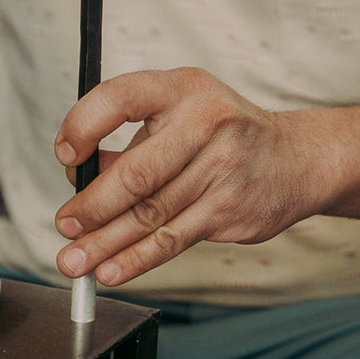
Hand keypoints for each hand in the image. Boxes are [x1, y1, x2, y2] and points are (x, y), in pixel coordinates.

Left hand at [53, 67, 325, 285]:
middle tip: (64, 225)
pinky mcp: (229, 209)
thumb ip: (133, 142)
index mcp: (182, 88)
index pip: (120, 97)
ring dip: (105, 243)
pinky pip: (172, 239)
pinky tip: (111, 270)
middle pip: (136, 172)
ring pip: (150, 214)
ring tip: (74, 260)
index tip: (65, 155)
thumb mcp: (181, 114)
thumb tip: (78, 179)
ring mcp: (222, 168)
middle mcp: (205, 122)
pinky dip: (136, 259)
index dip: (83, 126)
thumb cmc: (222, 133)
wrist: (295, 160)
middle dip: (91, 205)